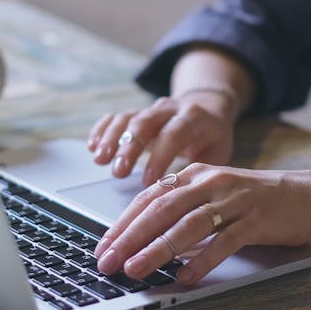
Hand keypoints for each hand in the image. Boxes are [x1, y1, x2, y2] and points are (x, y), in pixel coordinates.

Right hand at [87, 93, 236, 186]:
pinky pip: (116, 116)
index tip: (148, 181)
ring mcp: (151, 110)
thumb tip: (187, 203)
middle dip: (129, 147)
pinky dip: (102, 129)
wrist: (207, 106)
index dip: (159, 156)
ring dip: (112, 138)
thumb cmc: (212, 137)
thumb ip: (203, 172)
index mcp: (193, 118)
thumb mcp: (217, 153)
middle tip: (118, 172)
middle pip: (145, 122)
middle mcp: (170, 110)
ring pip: (128, 118)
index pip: (174, 134)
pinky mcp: (137, 112)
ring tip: (100, 159)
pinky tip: (92, 146)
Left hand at [94, 162, 310, 283]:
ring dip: (158, 249)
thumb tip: (142, 239)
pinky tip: (186, 276)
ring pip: (188, 225)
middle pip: (162, 210)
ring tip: (136, 269)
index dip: (123, 222)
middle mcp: (211, 183)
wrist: (306, 195)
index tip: (103, 246)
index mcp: (196, 174)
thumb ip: (183, 209)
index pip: (149, 198)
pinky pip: (224, 242)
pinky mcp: (255, 220)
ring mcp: (234, 201)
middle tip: (107, 261)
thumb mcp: (214, 195)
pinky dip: (204, 260)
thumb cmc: (254, 201)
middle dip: (130, 237)